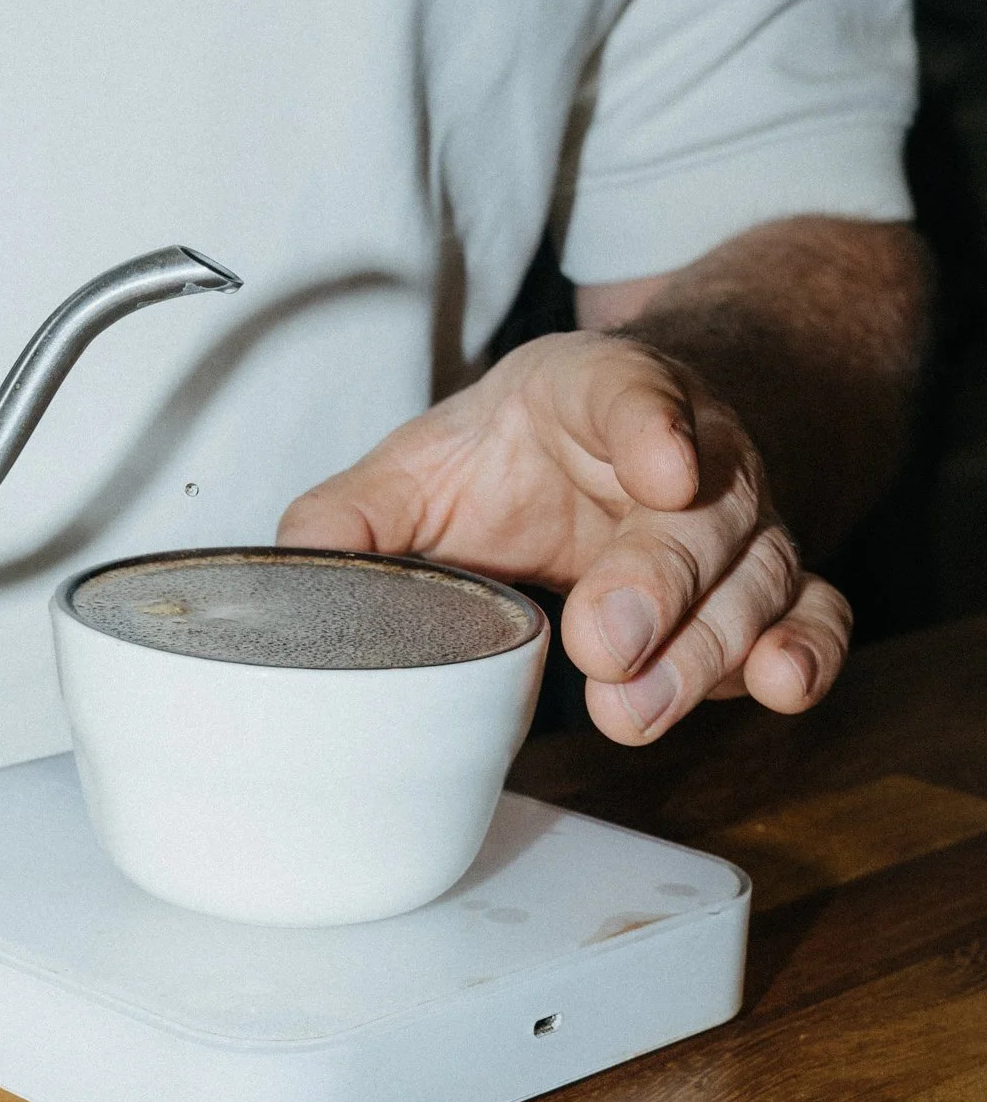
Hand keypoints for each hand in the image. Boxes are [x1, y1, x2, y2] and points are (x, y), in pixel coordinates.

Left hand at [277, 331, 851, 745]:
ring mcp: (739, 530)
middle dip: (656, 586)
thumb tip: (288, 572)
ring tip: (638, 705)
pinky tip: (780, 686)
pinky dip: (807, 654)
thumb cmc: (519, 456)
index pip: (634, 396)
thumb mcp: (428, 464)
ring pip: (754, 581)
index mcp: (601, 398)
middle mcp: (691, 461)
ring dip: (705, 650)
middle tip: (605, 644)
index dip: (651, 426)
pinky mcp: (768, 593)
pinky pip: (814, 616)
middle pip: (699, 520)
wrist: (628, 449)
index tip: (660, 464)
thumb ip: (357, 516)